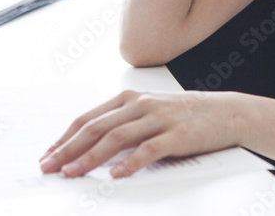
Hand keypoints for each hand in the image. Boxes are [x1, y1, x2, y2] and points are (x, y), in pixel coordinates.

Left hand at [39, 90, 246, 178]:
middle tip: (50, 167)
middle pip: (97, 127)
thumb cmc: (184, 117)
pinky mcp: (178, 134)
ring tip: (74, 173)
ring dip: (91, 157)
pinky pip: (149, 149)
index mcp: (130, 98)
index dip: (65, 138)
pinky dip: (131, 162)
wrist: (227, 113)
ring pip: (117, 137)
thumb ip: (123, 125)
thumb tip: (88, 150)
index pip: (88, 118)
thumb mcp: (149, 113)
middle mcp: (141, 104)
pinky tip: (117, 175)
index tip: (47, 156)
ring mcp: (159, 118)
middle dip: (69, 149)